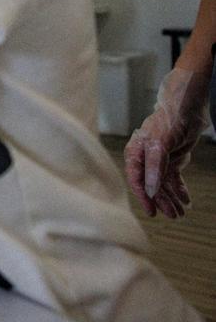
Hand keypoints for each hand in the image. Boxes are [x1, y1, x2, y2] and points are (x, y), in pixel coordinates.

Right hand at [124, 67, 210, 217]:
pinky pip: (174, 177)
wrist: (185, 106)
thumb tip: (150, 190)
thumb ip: (155, 167)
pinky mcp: (172, 158)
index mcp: (136, 153)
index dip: (143, 197)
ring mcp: (159, 159)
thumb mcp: (160, 145)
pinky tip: (185, 199)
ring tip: (181, 212)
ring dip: (172, 198)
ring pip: (164, 184)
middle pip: (151, 184)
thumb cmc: (168, 121)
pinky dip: (180, 189)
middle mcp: (145, 158)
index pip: (136, 179)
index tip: (152, 212)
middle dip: (162, 201)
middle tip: (174, 215)